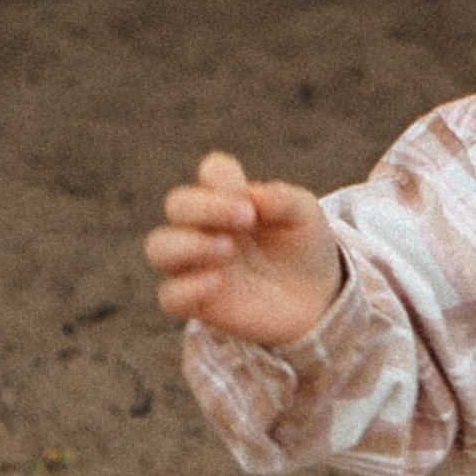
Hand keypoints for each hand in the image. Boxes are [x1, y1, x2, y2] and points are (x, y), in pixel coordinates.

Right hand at [145, 150, 344, 347]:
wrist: (316, 300)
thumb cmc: (303, 248)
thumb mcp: (305, 218)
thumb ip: (283, 201)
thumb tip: (254, 195)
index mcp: (229, 198)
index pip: (212, 172)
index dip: (225, 180)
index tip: (253, 203)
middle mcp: (204, 227)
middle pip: (177, 204)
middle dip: (206, 207)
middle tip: (246, 219)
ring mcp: (196, 265)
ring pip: (159, 248)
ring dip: (188, 244)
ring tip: (227, 250)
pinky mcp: (197, 303)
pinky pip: (169, 297)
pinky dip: (186, 289)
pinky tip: (216, 284)